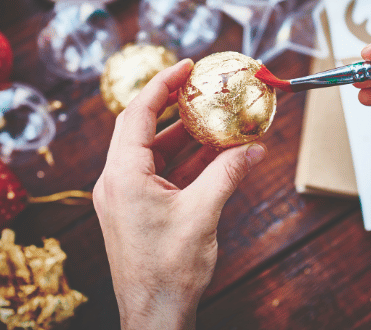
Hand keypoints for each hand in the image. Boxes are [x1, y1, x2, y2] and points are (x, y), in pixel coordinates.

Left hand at [93, 59, 267, 329]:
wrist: (155, 314)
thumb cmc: (170, 270)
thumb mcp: (203, 214)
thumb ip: (227, 174)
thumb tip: (254, 147)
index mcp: (123, 176)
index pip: (138, 115)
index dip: (162, 85)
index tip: (187, 66)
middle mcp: (117, 182)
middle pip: (145, 129)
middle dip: (177, 107)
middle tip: (204, 88)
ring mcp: (125, 197)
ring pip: (155, 153)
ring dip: (186, 138)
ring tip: (218, 122)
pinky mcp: (136, 210)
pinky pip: (160, 174)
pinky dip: (185, 163)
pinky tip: (215, 156)